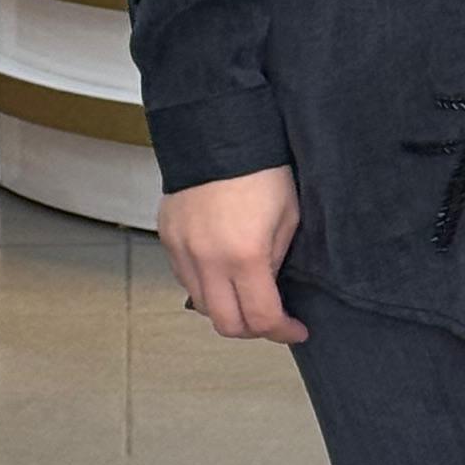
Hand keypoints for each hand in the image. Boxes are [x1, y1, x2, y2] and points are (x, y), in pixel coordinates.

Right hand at [159, 165, 307, 341]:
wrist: (219, 133)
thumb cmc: (262, 170)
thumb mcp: (288, 219)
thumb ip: (276, 262)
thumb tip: (269, 289)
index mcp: (245, 256)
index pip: (261, 319)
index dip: (283, 331)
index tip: (296, 329)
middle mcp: (207, 260)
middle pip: (225, 324)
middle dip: (252, 329)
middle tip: (270, 318)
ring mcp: (182, 250)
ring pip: (201, 304)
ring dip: (226, 307)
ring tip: (245, 292)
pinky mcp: (168, 238)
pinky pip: (185, 278)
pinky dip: (205, 284)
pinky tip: (221, 268)